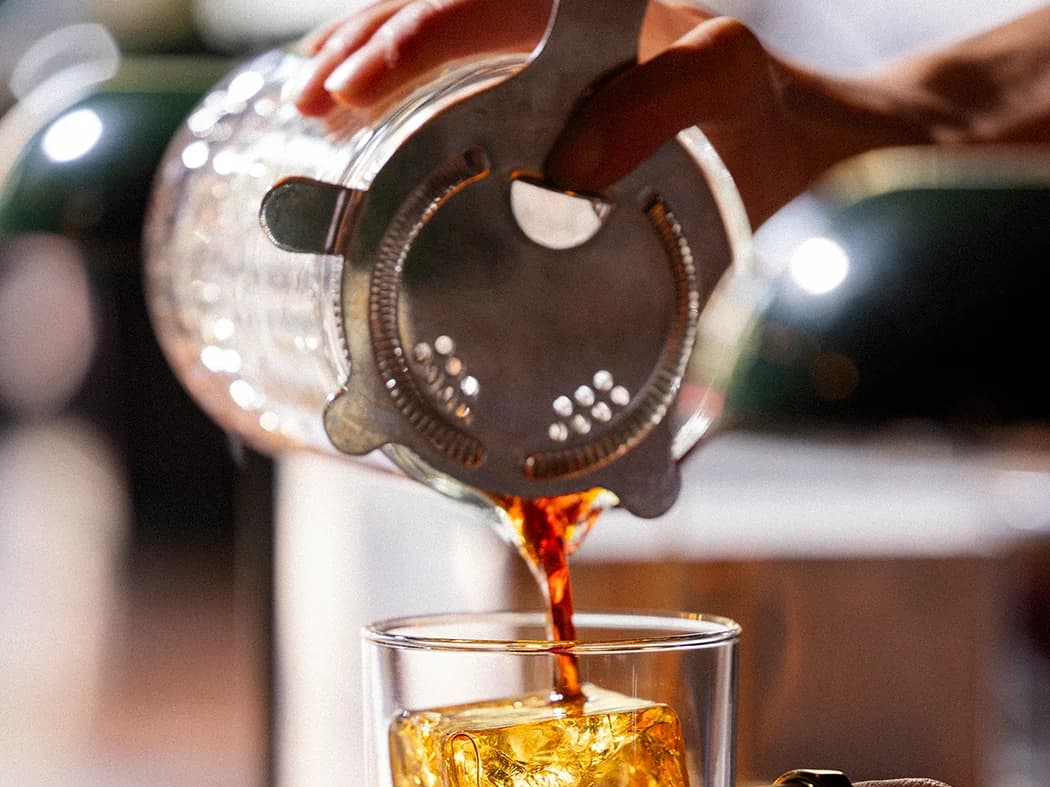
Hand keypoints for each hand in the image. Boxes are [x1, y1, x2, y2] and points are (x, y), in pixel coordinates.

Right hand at [287, 0, 939, 227]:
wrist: (800, 155)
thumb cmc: (768, 124)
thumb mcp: (734, 90)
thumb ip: (664, 101)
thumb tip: (566, 164)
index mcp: (592, 9)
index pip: (480, 5)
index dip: (409, 42)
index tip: (352, 90)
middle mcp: (560, 26)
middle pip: (441, 8)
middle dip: (367, 49)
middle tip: (310, 103)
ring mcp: (549, 64)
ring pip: (440, 40)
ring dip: (371, 63)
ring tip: (310, 104)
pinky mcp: (546, 107)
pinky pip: (461, 83)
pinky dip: (406, 95)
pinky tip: (363, 119)